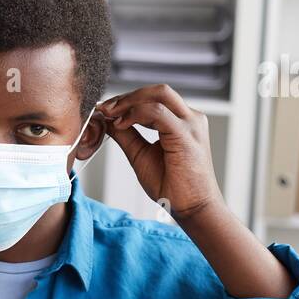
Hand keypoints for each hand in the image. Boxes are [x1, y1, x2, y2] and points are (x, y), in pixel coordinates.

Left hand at [102, 84, 224, 220]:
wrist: (192, 208)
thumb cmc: (172, 186)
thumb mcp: (140, 154)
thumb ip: (126, 135)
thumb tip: (107, 120)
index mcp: (182, 121)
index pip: (154, 98)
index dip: (127, 100)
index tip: (105, 109)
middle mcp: (190, 118)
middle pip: (158, 91)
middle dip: (127, 96)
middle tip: (105, 108)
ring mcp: (191, 124)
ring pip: (159, 95)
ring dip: (129, 102)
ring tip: (110, 114)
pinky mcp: (186, 135)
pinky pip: (158, 113)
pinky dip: (135, 114)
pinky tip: (121, 124)